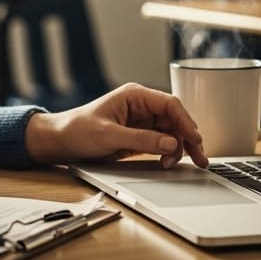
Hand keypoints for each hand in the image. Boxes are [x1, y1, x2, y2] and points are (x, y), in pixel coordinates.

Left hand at [24, 83, 208, 168]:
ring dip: (178, 147)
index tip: (194, 139)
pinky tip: (169, 162)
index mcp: (134, 95)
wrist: (59, 141)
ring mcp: (141, 121)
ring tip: (177, 164)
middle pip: (174, 119)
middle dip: (188, 137)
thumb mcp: (109, 136)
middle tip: (200, 157)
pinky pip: (161, 142)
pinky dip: (168, 152)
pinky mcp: (138, 135)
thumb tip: (170, 143)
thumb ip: (141, 139)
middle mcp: (141, 106)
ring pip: (171, 132)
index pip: (169, 104)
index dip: (185, 121)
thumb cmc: (77, 130)